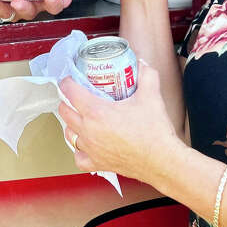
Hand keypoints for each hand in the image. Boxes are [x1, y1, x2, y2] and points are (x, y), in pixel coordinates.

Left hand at [56, 61, 182, 181]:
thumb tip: (142, 63)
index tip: (70, 79)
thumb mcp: (151, 96)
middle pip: (65, 111)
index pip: (70, 92)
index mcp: (96, 112)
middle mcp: (88, 130)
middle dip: (67, 101)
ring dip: (71, 123)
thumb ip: (146, 75)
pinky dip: (79, 149)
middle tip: (76, 96)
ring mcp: (91, 149)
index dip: (68, 82)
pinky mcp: (97, 163)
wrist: (161, 160)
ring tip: (80, 117)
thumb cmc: (154, 132)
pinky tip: (86, 144)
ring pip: (69, 134)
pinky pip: (78, 156)